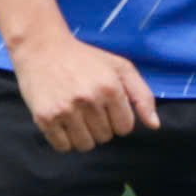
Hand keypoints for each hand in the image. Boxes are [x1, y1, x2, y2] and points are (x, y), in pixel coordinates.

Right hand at [12, 30, 158, 152]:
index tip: (107, 107)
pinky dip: (65, 140)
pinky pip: (63, 147)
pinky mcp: (44, 117)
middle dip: (101, 126)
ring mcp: (65, 110)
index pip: (125, 128)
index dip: (118, 120)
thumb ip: (142, 96)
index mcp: (110, 88)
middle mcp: (89, 99)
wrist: (41, 48)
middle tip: (88, 108)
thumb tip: (154, 126)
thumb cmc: (85, 59)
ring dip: (84, 136)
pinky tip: (63, 122)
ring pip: (86, 145)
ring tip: (77, 116)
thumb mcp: (121, 68)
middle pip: (106, 137)